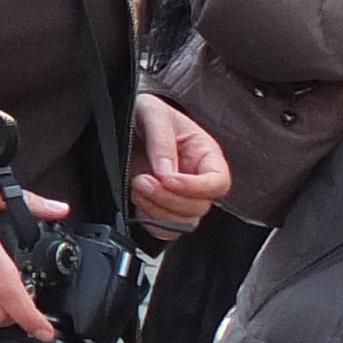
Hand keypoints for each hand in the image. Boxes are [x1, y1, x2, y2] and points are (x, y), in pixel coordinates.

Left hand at [131, 96, 233, 237]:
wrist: (124, 121)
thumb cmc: (146, 112)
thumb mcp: (153, 113)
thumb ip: (161, 140)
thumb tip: (166, 171)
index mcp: (206, 155)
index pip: (218, 182)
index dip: (196, 187)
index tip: (168, 178)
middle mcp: (197, 179)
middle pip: (200, 207)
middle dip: (168, 198)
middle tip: (142, 180)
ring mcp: (179, 196)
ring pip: (183, 222)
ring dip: (157, 211)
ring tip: (137, 187)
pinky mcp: (160, 207)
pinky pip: (164, 229)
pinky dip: (149, 221)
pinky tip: (137, 200)